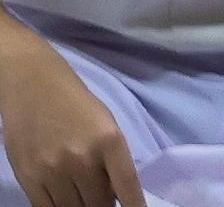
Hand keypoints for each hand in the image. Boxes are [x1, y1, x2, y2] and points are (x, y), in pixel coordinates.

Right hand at [0, 28, 144, 206]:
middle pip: (98, 204)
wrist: (34, 87)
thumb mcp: (106, 126)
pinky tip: (67, 205)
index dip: (134, 206)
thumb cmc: (76, 104)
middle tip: (106, 203)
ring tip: (86, 202)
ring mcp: (53, 171)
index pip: (127, 185)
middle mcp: (82, 159)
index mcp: (109, 141)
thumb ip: (112, 160)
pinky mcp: (28, 179)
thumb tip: (116, 195)